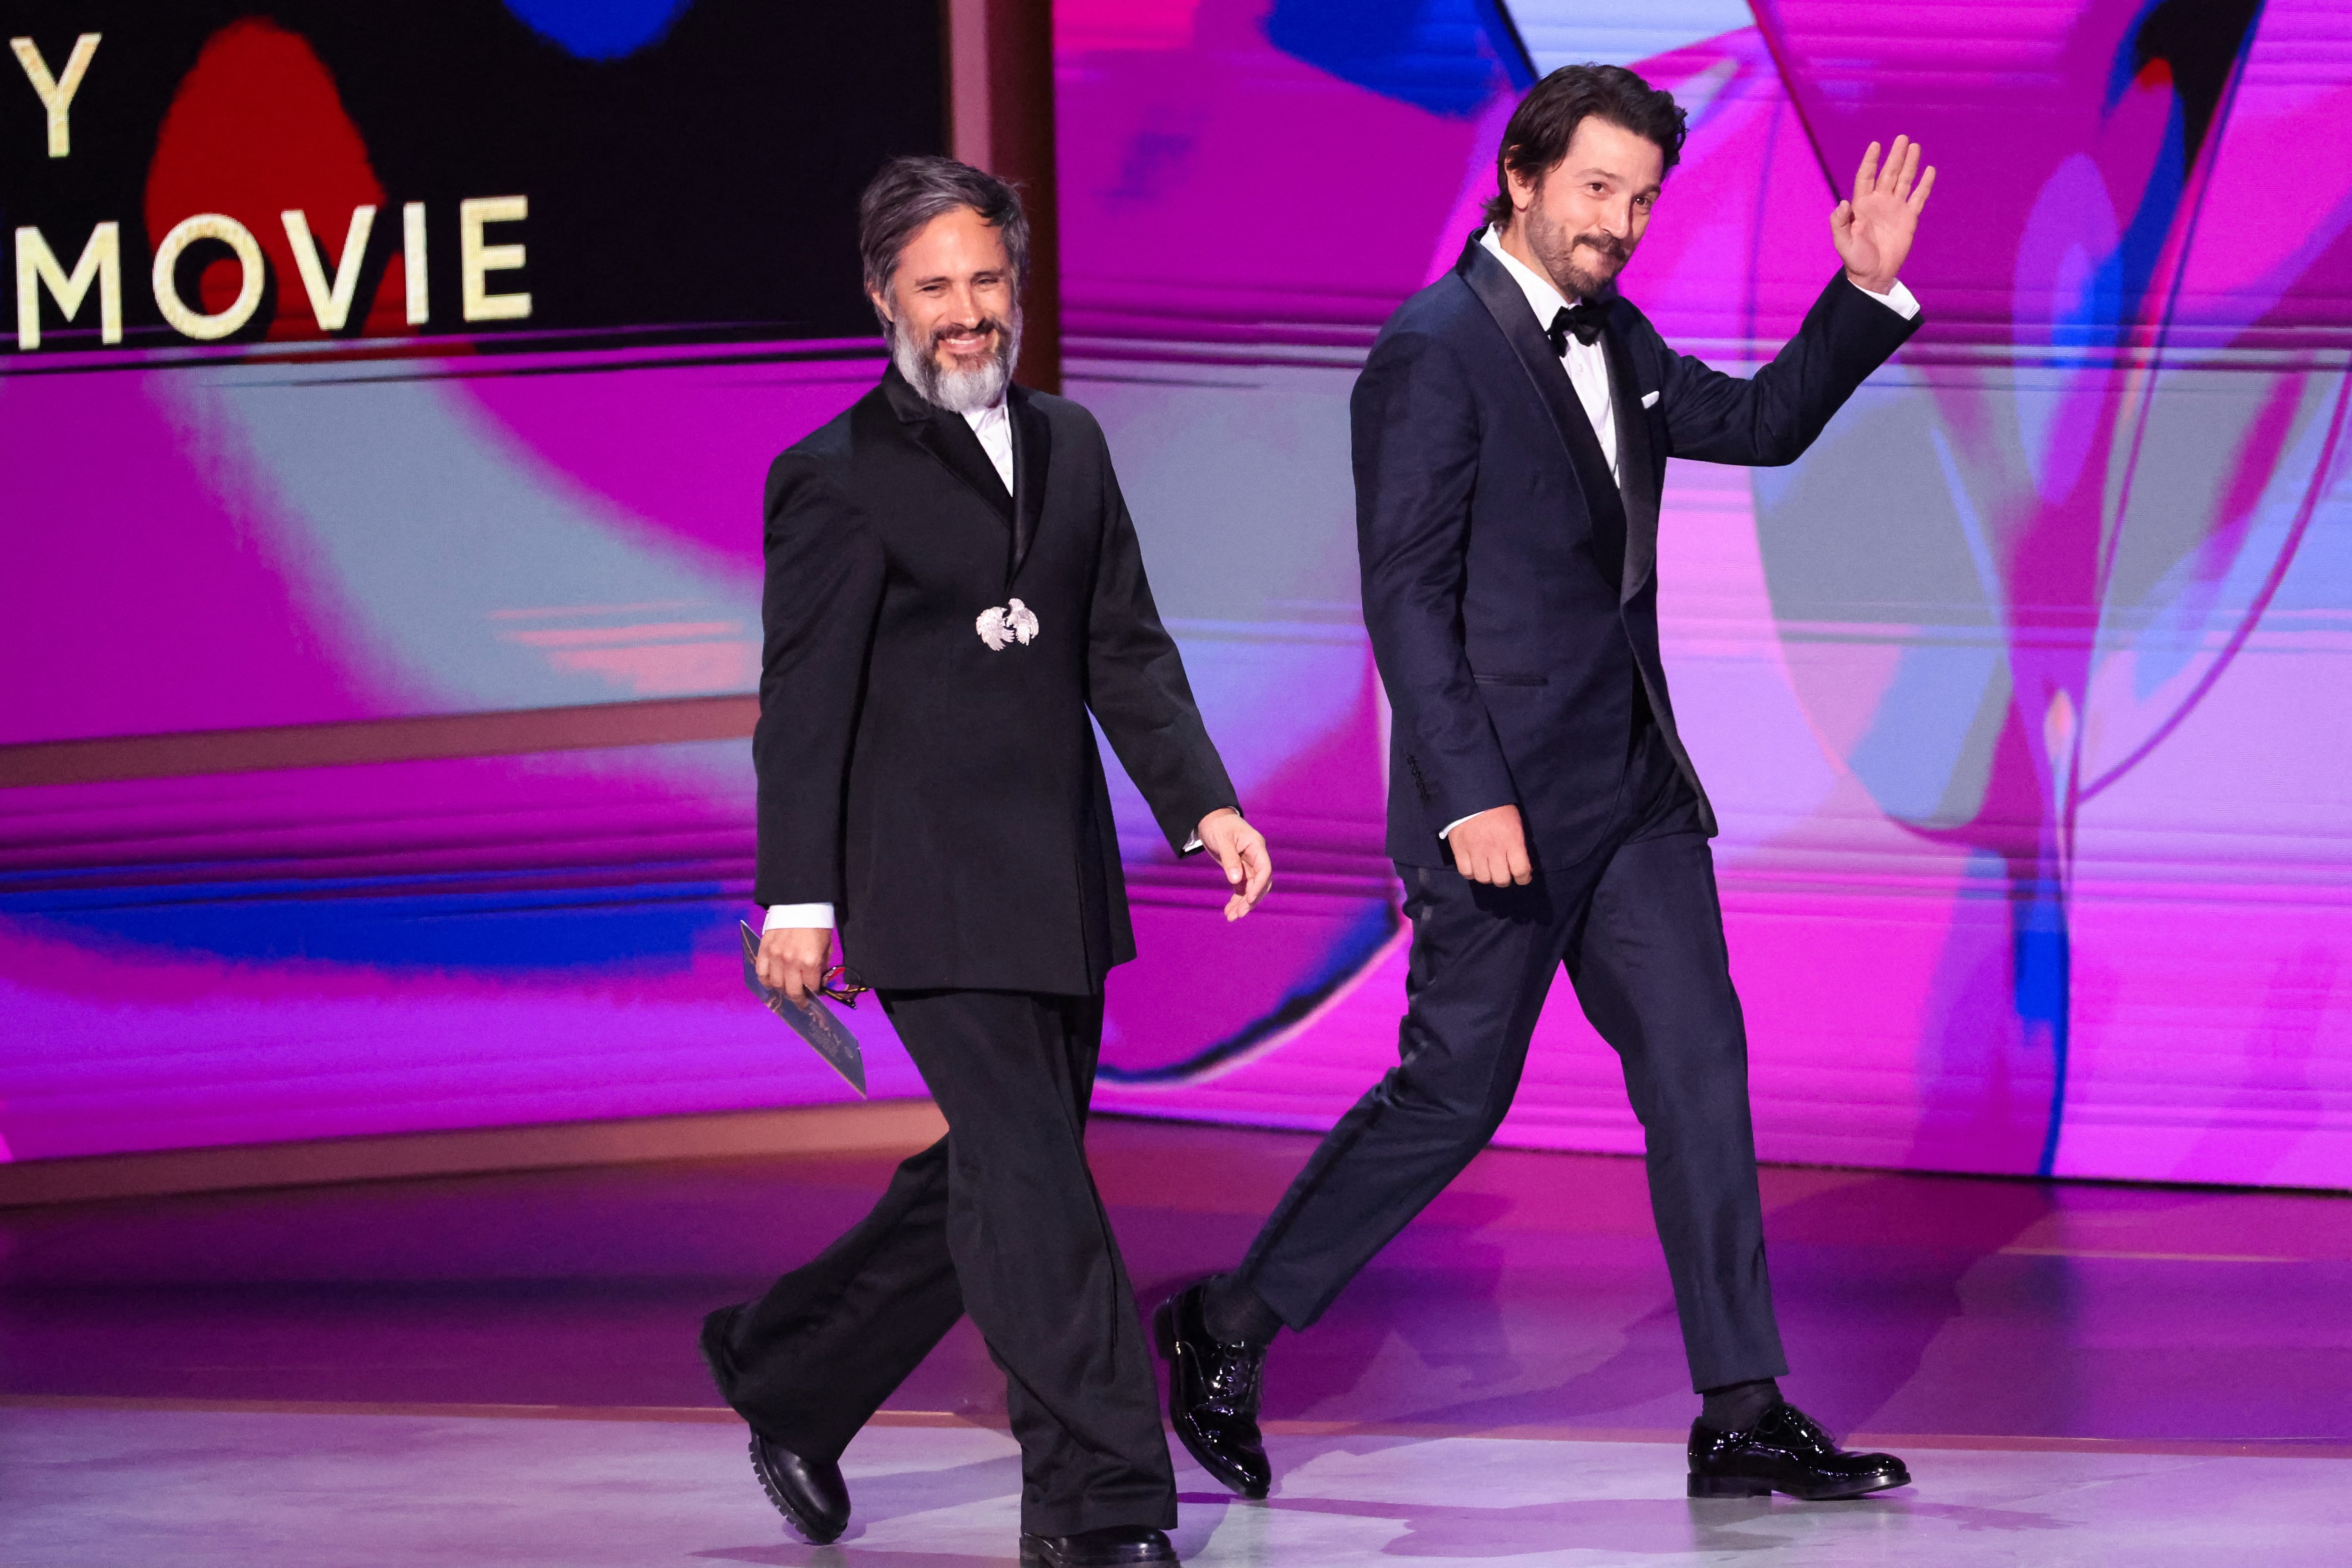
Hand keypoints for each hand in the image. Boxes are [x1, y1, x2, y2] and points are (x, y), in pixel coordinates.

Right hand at [757, 926, 832, 1003]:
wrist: (800, 903)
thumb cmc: (816, 924)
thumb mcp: (827, 946)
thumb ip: (822, 965)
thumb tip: (817, 980)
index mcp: (810, 961)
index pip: (811, 987)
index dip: (813, 992)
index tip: (813, 994)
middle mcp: (791, 962)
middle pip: (792, 991)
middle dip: (798, 998)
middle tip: (800, 1000)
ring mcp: (775, 957)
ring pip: (775, 984)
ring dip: (782, 990)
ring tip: (787, 990)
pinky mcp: (764, 950)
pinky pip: (761, 973)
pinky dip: (766, 980)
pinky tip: (771, 982)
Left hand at [1197, 807, 1271, 920]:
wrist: (1210, 819)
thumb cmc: (1217, 825)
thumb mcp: (1222, 840)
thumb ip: (1230, 859)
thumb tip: (1235, 881)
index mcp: (1256, 847)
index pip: (1264, 869)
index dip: (1259, 886)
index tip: (1249, 899)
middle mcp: (1255, 857)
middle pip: (1260, 883)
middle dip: (1251, 899)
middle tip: (1239, 914)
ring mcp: (1248, 865)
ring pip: (1250, 888)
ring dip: (1242, 903)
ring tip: (1231, 917)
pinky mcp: (1239, 870)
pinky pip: (1241, 888)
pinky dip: (1236, 900)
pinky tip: (1228, 911)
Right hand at [1449, 804, 1531, 886]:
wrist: (1473, 795)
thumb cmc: (1499, 809)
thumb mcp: (1516, 824)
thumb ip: (1518, 845)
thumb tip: (1521, 865)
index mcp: (1512, 841)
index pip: (1521, 871)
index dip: (1523, 878)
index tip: (1522, 877)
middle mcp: (1494, 849)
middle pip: (1501, 879)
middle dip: (1505, 878)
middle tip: (1503, 872)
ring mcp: (1476, 851)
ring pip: (1483, 878)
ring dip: (1487, 876)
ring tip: (1487, 869)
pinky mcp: (1460, 850)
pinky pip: (1466, 872)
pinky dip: (1471, 872)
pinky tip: (1474, 866)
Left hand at [1832, 135, 1934, 294]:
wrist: (1873, 275)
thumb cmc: (1855, 259)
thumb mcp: (1842, 243)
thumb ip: (1839, 223)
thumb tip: (1842, 203)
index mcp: (1861, 205)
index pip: (1866, 177)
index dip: (1870, 161)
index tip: (1876, 145)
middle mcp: (1879, 202)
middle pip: (1888, 174)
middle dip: (1895, 156)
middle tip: (1903, 138)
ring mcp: (1895, 209)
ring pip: (1904, 181)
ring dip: (1909, 164)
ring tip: (1915, 146)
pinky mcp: (1909, 218)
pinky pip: (1918, 198)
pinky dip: (1924, 185)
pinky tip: (1929, 170)